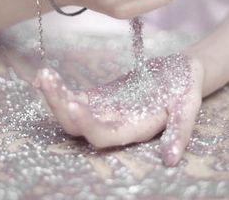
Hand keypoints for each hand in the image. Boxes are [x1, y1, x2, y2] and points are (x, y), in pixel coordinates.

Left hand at [34, 54, 203, 166]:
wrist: (179, 72)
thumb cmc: (186, 86)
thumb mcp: (189, 105)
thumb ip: (180, 130)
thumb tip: (171, 160)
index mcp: (136, 129)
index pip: (105, 136)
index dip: (88, 124)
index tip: (73, 102)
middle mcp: (116, 124)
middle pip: (79, 127)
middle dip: (59, 106)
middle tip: (46, 79)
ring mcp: (106, 110)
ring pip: (72, 112)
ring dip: (55, 96)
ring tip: (43, 75)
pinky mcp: (101, 97)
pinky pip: (76, 97)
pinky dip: (60, 90)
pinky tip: (47, 76)